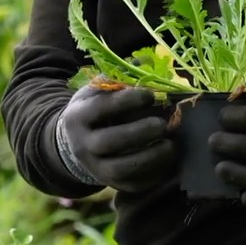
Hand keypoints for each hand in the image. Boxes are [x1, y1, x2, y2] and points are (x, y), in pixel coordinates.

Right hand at [54, 84, 175, 191]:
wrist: (75, 143)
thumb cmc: (94, 110)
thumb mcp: (97, 91)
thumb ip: (119, 77)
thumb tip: (146, 60)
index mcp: (78, 117)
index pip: (101, 109)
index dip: (126, 101)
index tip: (150, 95)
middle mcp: (83, 145)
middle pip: (109, 142)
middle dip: (139, 133)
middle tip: (162, 124)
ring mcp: (95, 168)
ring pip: (120, 169)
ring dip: (150, 158)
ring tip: (170, 145)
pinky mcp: (111, 184)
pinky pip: (132, 184)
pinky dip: (153, 174)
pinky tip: (167, 159)